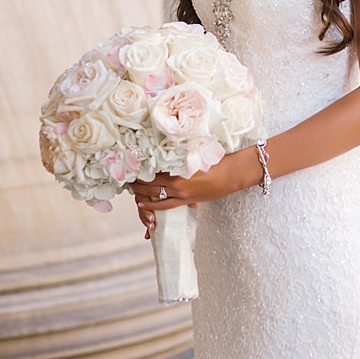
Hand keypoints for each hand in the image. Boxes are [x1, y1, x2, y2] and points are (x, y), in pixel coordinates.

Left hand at [131, 149, 256, 237]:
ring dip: (141, 193)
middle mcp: (176, 182)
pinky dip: (152, 205)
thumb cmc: (216, 161)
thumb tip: (166, 152)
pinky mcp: (186, 201)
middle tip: (127, 178)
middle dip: (136, 181)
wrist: (231, 175)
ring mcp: (180, 193)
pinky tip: (142, 204)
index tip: (131, 166)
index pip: (151, 169)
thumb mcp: (196, 155)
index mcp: (177, 168)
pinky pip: (164, 205)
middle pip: (149, 183)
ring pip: (153, 194)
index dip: (139, 169)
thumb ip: (180, 157)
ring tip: (132, 189)